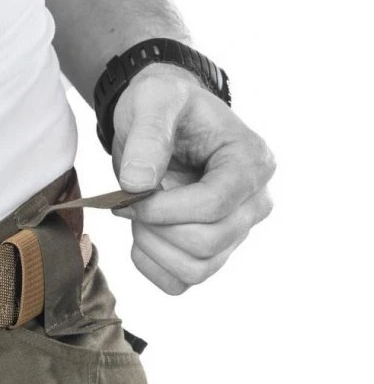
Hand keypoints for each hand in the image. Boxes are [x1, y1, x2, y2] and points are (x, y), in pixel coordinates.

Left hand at [112, 63, 275, 294]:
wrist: (162, 123)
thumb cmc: (163, 107)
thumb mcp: (153, 101)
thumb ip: (148, 136)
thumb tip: (137, 184)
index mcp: (251, 162)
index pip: (214, 205)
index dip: (163, 209)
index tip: (129, 195)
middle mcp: (254, 202)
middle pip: (207, 243)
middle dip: (157, 227)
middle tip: (131, 204)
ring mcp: (235, 231)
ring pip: (197, 269)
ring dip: (154, 248)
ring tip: (138, 216)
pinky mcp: (212, 251)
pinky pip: (181, 282)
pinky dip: (153, 266)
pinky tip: (142, 236)